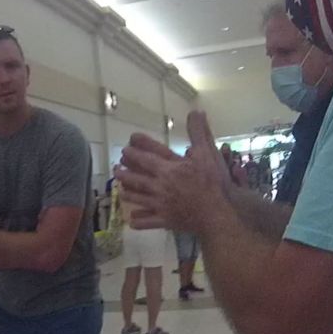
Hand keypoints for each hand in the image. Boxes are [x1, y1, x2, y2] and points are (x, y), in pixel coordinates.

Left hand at [116, 111, 227, 231]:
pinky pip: (147, 222)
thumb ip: (199, 132)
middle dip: (125, 173)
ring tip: (120, 189)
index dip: (133, 153)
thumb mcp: (207, 153)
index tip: (125, 149)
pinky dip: (138, 220)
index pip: (145, 158)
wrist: (216, 214)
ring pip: (138, 198)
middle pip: (136, 178)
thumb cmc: (212, 183)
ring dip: (127, 193)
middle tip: (116, 169)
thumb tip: (196, 111)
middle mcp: (159, 186)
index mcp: (167, 169)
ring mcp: (160, 205)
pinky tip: (131, 219)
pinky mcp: (165, 221)